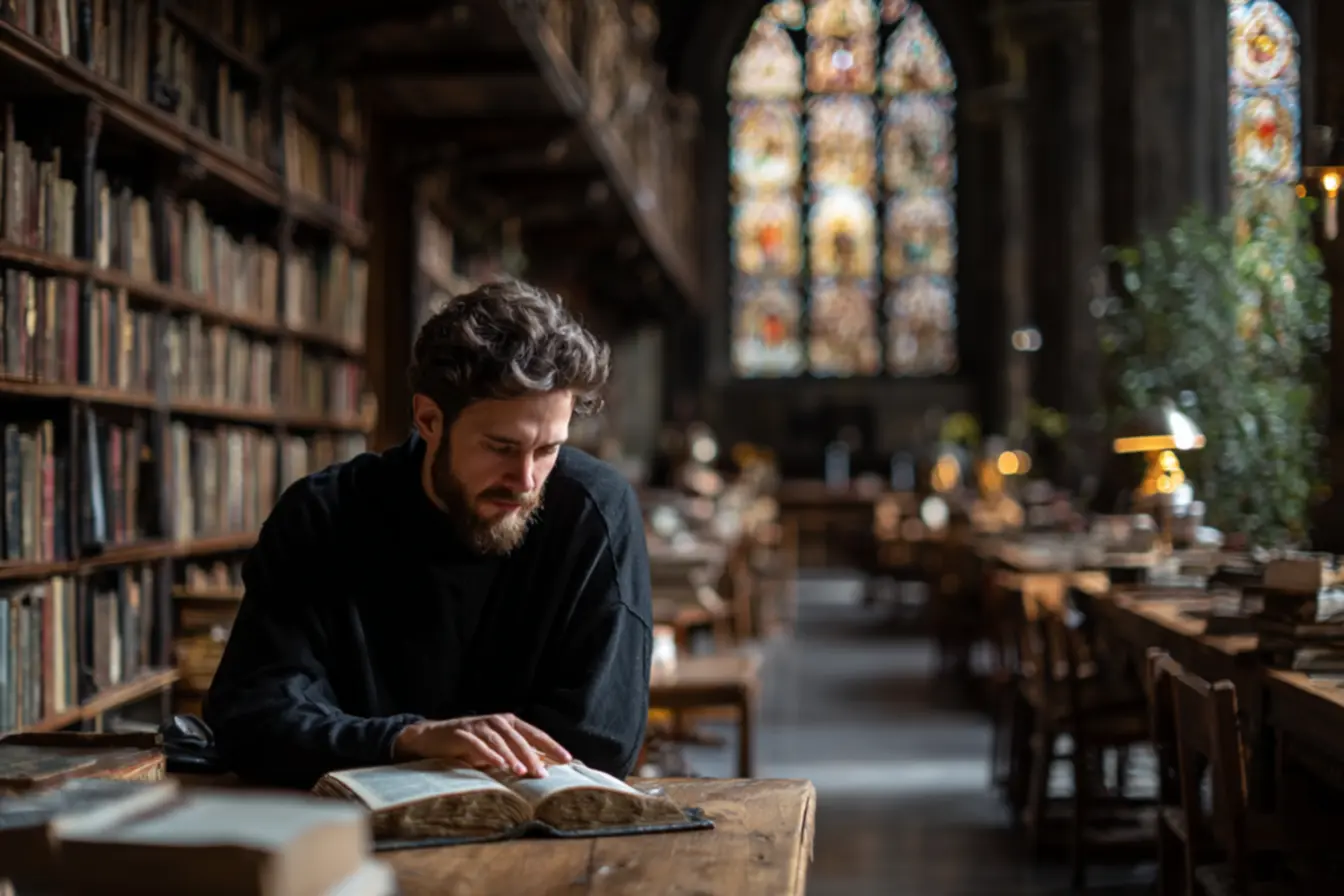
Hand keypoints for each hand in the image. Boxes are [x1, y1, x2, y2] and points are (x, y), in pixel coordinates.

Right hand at [393, 713, 571, 777]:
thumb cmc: (471, 745)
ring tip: (522, 772)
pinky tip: (498, 765)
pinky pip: (478, 744)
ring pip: (501, 740)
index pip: (535, 734)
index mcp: (509, 723)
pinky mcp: (462, 734)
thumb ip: (517, 754)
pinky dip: (489, 754)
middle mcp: (497, 721)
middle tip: (543, 774)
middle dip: (533, 756)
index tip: (568, 759)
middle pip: (520, 738)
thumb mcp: (497, 749)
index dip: (552, 746)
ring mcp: (479, 726)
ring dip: (512, 756)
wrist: (434, 737)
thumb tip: (544, 768)